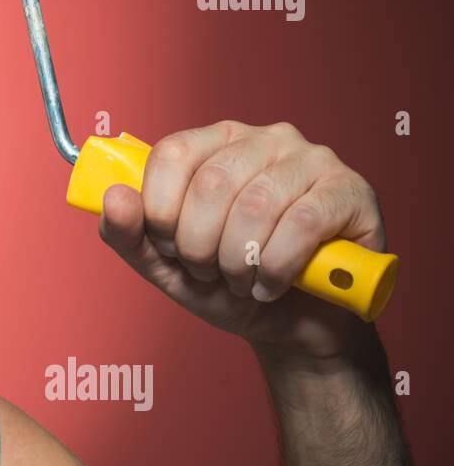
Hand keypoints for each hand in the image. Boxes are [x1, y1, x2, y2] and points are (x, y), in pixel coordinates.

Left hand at [97, 120, 387, 363]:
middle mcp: (264, 140)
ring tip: (242, 281)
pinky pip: (303, 223)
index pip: (172, 154)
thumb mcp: (166, 266)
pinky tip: (273, 284)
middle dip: (199, 244)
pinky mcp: (349, 191)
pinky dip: (277, 267)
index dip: (161, 210)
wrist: (293, 325)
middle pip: (212, 183)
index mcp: (215, 143)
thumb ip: (129, 235)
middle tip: (208, 271)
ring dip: (239, 261)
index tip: (169, 246)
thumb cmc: (229, 285)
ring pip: (256, 205)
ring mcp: (311, 160)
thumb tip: (115, 197)